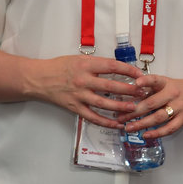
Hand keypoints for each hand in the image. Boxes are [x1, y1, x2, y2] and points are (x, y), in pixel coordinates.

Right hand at [27, 54, 146, 129]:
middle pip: (111, 86)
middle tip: (143, 93)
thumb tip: (117, 68)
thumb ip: (96, 64)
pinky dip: (106, 122)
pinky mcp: (75, 107)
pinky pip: (93, 117)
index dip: (128, 70)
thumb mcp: (78, 59)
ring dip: (121, 107)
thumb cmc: (59, 66)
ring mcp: (79, 95)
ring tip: (135, 108)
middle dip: (130, 90)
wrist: (39, 78)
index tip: (140, 74)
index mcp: (85, 65)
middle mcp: (83, 80)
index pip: (112, 66)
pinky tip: (117, 124)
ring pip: (104, 103)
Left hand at [116, 60, 182, 137]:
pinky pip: (169, 128)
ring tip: (128, 128)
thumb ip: (150, 89)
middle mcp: (172, 94)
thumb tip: (128, 94)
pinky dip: (157, 133)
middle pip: (151, 103)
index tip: (135, 83)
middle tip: (120, 116)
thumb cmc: (179, 89)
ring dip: (142, 124)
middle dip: (134, 110)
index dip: (145, 81)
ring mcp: (178, 108)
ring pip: (158, 117)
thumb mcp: (166, 83)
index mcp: (166, 83)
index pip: (155, 80)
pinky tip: (145, 135)